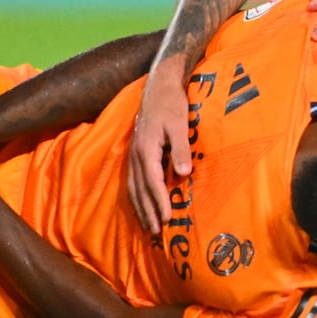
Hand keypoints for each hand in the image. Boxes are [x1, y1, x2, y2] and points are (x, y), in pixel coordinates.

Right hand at [127, 62, 188, 233]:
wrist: (159, 85)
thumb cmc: (172, 104)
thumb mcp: (180, 124)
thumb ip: (180, 148)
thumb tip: (183, 173)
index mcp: (146, 148)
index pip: (152, 181)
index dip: (159, 201)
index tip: (167, 218)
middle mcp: (136, 153)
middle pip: (139, 188)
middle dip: (147, 211)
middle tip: (155, 232)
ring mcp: (133, 152)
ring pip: (133, 186)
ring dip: (140, 207)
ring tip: (147, 225)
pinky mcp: (136, 151)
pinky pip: (133, 179)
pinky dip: (137, 195)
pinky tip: (142, 204)